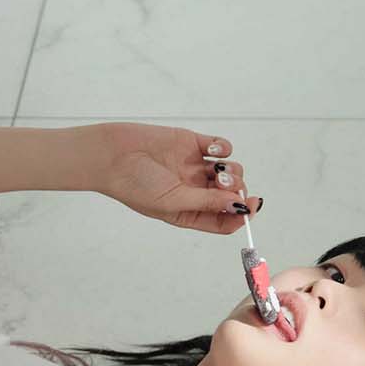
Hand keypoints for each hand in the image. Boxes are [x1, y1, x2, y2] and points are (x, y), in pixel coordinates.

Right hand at [91, 121, 260, 234]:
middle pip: (231, 195)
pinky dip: (223, 149)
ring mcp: (194, 168)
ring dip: (231, 170)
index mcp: (190, 214)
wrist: (113, 155)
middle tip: (224, 183)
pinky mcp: (192, 145)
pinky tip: (212, 150)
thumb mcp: (173, 202)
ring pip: (231, 171)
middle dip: (236, 189)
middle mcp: (195, 192)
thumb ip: (207, 204)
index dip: (242, 215)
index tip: (251, 206)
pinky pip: (220, 148)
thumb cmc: (136, 186)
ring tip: (217, 169)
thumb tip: (239, 206)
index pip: (224, 220)